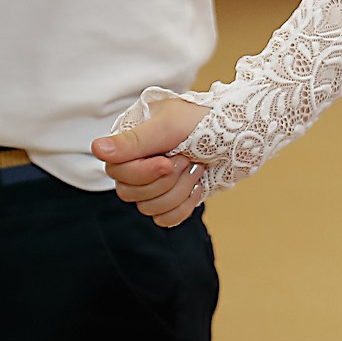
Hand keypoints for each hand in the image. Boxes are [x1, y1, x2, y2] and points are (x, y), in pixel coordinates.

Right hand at [92, 97, 210, 227]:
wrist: (245, 135)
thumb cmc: (208, 121)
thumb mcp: (170, 125)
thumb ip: (134, 140)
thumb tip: (96, 148)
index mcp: (133, 140)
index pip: (116, 170)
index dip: (142, 172)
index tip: (168, 162)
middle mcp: (139, 162)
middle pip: (128, 192)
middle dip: (165, 181)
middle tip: (188, 160)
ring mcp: (156, 182)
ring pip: (148, 208)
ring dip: (179, 190)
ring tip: (198, 167)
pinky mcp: (172, 199)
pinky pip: (165, 219)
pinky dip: (185, 205)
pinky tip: (199, 185)